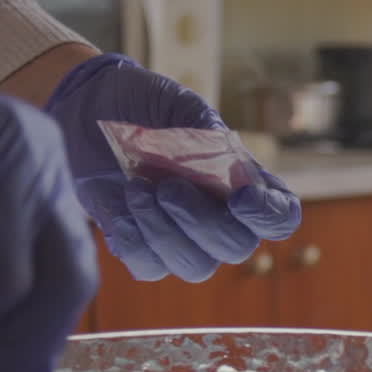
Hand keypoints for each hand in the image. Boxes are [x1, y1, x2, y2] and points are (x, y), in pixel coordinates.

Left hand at [45, 54, 300, 281]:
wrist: (91, 109)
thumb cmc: (145, 104)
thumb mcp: (181, 107)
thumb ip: (208, 137)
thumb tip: (230, 174)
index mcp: (245, 183)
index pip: (280, 217)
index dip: (268, 216)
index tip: (240, 197)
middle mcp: (223, 218)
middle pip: (237, 248)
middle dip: (201, 222)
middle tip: (167, 186)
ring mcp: (184, 238)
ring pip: (195, 266)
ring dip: (164, 232)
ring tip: (135, 189)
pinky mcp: (145, 247)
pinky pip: (149, 268)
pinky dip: (134, 240)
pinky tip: (119, 207)